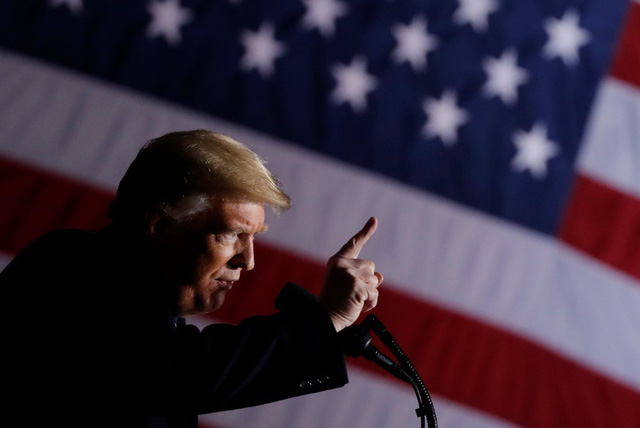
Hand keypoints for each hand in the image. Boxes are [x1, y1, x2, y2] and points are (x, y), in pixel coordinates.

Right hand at [319, 217, 383, 331]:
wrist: (324, 318)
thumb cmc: (335, 303)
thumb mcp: (348, 286)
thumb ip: (363, 277)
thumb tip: (380, 277)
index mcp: (337, 261)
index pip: (354, 244)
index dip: (366, 231)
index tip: (374, 220)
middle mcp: (342, 264)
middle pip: (371, 266)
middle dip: (367, 281)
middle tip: (351, 293)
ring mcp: (349, 274)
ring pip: (374, 280)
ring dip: (369, 293)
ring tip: (353, 300)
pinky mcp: (356, 285)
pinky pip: (374, 293)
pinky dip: (370, 302)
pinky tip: (357, 306)